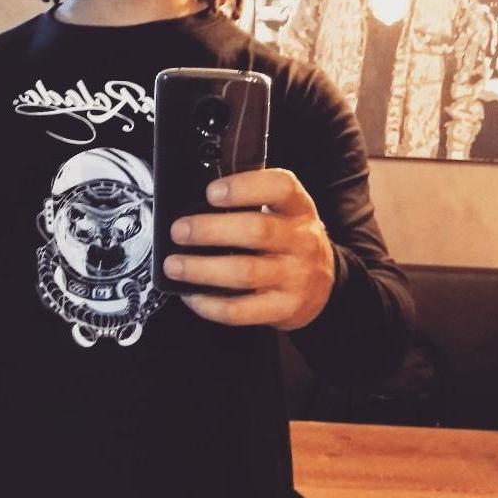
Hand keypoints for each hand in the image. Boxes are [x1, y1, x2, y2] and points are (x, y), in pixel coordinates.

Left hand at [163, 168, 334, 329]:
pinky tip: (191, 294)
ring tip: (174, 265)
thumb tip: (194, 200)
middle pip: (257, 231)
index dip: (245, 187)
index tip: (212, 191)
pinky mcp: (283, 309)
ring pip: (245, 272)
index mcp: (298, 208)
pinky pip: (241, 310)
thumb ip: (251, 201)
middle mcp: (301, 240)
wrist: (323, 285)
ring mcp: (295, 277)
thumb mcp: (283, 212)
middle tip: (180, 230)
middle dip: (210, 230)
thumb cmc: (288, 240)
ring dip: (202, 269)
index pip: (281, 187)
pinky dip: (210, 304)